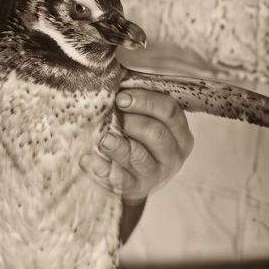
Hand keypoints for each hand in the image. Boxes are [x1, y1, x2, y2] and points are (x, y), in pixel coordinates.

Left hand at [80, 88, 193, 204]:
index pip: (170, 112)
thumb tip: (120, 79)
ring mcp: (155, 174)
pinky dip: (101, 168)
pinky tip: (88, 159)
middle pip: (157, 134)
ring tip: (103, 137)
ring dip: (119, 145)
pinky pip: (118, 179)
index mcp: (181, 134)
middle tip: (114, 111)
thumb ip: (143, 103)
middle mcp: (173, 155)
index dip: (146, 101)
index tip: (122, 96)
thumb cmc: (142, 140)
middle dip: (133, 121)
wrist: (137, 179)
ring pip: (138, 157)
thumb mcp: (151, 121)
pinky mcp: (135, 189)